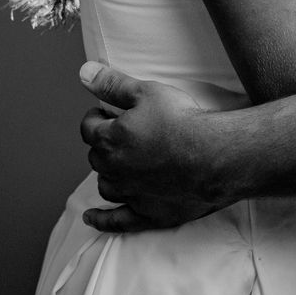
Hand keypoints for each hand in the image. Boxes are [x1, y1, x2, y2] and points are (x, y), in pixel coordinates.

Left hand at [79, 62, 221, 232]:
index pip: (89, 127)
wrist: (212, 155)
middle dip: (103, 143)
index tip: (104, 111)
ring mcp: (128, 194)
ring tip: (116, 164)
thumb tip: (84, 73)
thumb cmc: (180, 120)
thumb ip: (112, 84)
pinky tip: (92, 219)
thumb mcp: (146, 91)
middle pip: (96, 156)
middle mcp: (112, 169)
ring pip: (105, 185)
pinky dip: (102, 220)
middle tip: (120, 133)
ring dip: (107, 174)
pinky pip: (117, 221)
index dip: (96, 116)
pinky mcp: (146, 214)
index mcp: (109, 139)